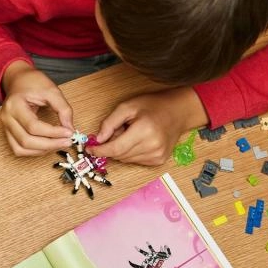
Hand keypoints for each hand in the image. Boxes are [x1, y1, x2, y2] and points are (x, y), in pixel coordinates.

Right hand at [0, 61, 74, 155]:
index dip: (53, 132)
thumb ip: (63, 109)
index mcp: (14, 105)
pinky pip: (18, 149)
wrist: (19, 80)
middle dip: (50, 145)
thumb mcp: (52, 90)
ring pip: (21, 149)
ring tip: (59, 144)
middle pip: (26, 141)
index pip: (33, 126)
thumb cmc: (32, 82)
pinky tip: (47, 146)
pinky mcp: (8, 133)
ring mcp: (5, 127)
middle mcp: (6, 118)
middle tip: (67, 141)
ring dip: (42, 150)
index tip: (69, 132)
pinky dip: (34, 152)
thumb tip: (70, 129)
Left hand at [91, 87, 207, 165]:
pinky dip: (130, 153)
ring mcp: (157, 155)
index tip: (89, 149)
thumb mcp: (128, 106)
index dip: (100, 150)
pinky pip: (135, 161)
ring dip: (121, 149)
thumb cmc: (153, 106)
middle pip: (119, 155)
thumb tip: (98, 139)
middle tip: (114, 132)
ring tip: (129, 134)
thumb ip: (110, 123)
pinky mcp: (159, 160)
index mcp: (144, 131)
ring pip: (126, 159)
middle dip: (110, 146)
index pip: (115, 148)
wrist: (178, 112)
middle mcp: (152, 146)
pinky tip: (137, 141)